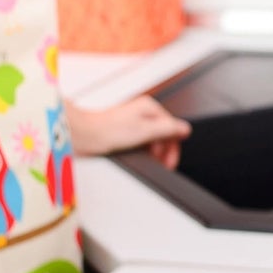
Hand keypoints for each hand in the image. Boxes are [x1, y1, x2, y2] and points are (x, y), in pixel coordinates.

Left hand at [64, 93, 191, 169]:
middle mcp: (143, 112)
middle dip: (165, 150)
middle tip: (163, 164)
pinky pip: (144, 141)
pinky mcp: (127, 131)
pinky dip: (146, 150)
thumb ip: (168, 129)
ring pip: (154, 138)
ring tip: (153, 162)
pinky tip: (142, 157)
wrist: (87, 135)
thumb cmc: (110, 130)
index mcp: (150, 108)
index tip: (171, 161)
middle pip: (164, 133)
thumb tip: (185, 129)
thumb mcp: (146, 130)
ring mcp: (135, 121)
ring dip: (156, 152)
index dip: (173, 146)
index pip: (172, 128)